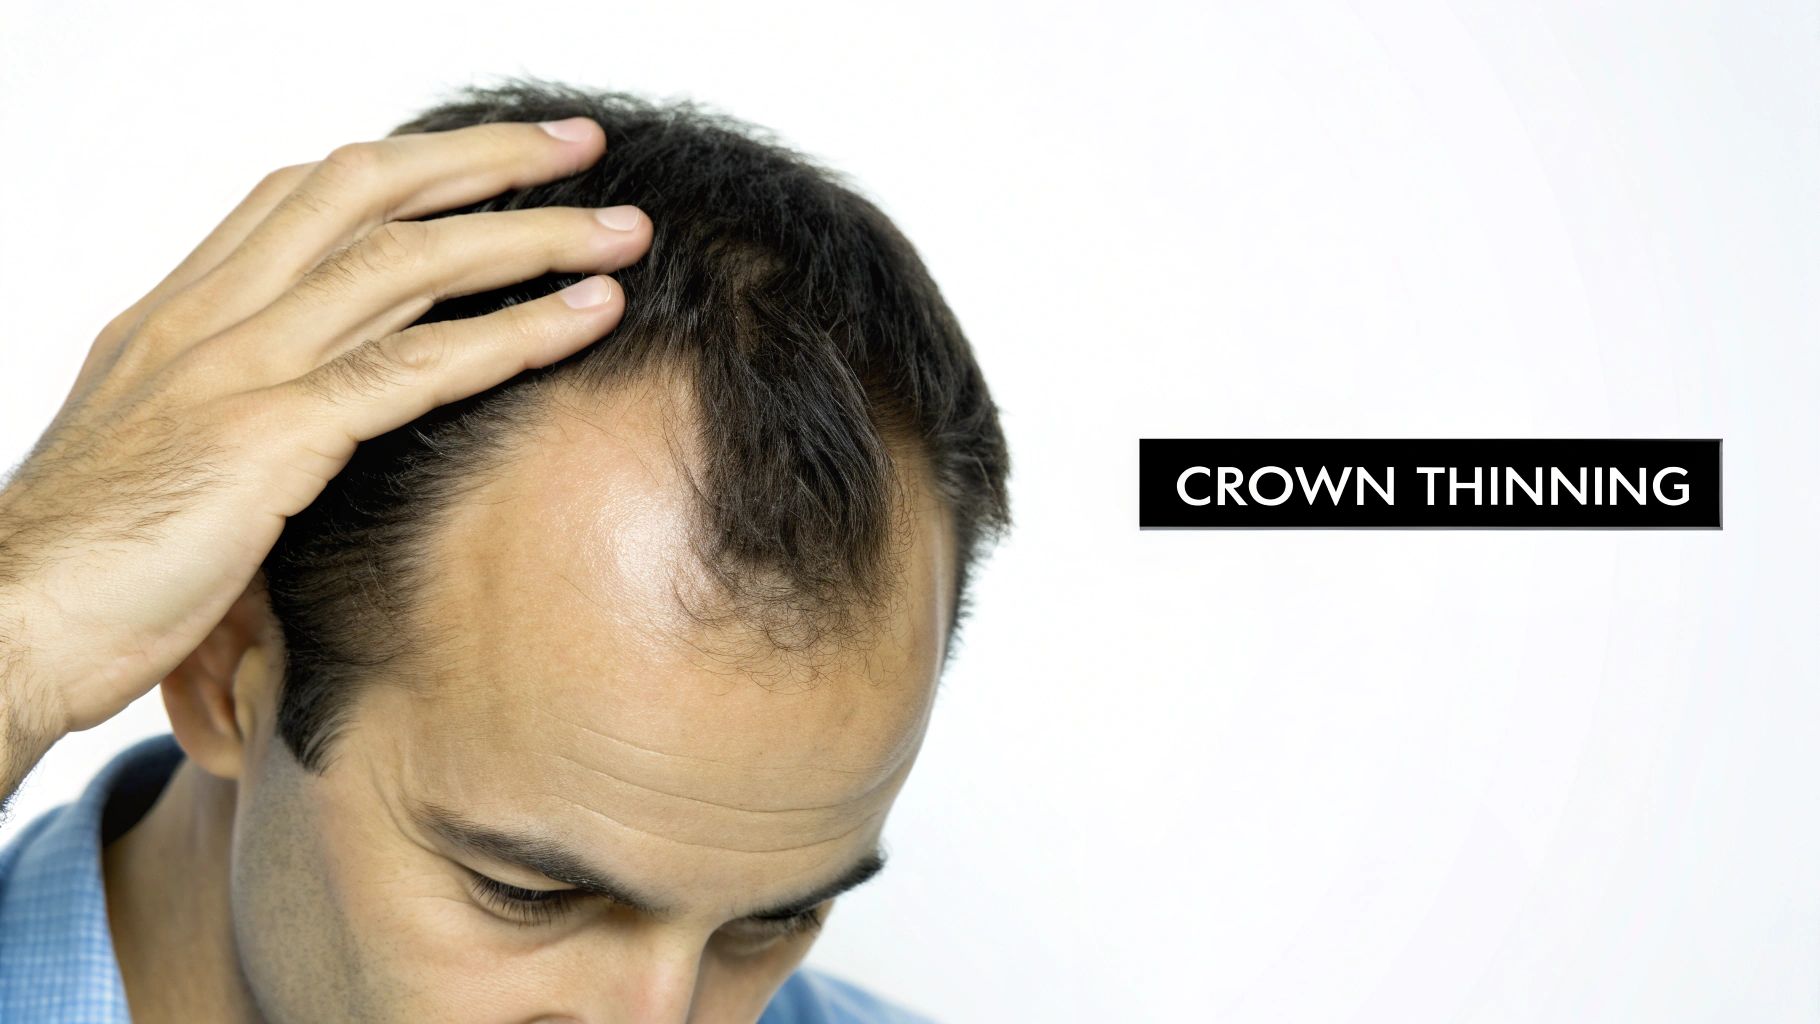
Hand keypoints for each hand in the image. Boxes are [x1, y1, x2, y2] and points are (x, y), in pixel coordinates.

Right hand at [0, 116, 648, 756]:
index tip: (493, 158)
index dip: (409, 165)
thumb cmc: (83, 564)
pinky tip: (585, 317)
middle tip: (581, 144)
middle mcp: (204, 319)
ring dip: (528, 239)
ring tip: (620, 232)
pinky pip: (412, 368)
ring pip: (404, 265)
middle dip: (484, 162)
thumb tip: (312, 411)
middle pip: (365, 194)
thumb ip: (233, 411)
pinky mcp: (264, 440)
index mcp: (176, 316)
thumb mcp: (157, 457)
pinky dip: (511, 332)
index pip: (303, 196)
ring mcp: (232, 370)